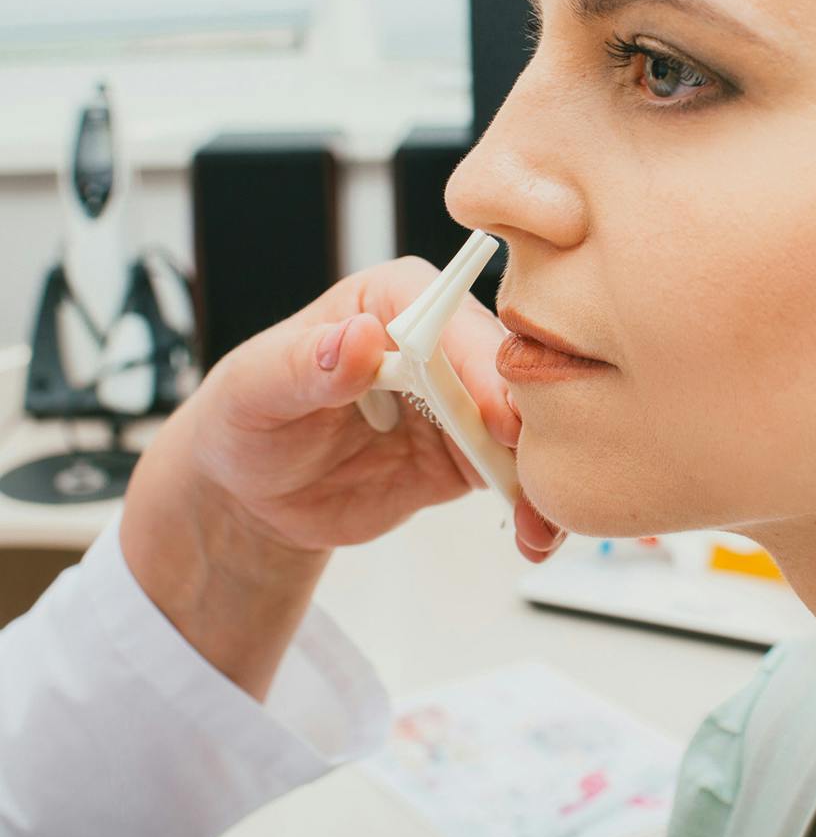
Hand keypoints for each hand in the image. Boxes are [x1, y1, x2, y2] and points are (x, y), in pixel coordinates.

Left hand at [121, 257, 560, 697]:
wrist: (255, 488)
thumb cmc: (250, 414)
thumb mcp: (256, 388)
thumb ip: (306, 364)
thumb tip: (356, 337)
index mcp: (397, 298)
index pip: (451, 320)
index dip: (479, 364)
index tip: (498, 416)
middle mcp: (443, 341)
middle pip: (506, 371)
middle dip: (529, 423)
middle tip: (545, 477)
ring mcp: (464, 400)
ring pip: (523, 426)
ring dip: (542, 474)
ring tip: (544, 526)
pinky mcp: (470, 455)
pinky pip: (513, 476)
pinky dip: (531, 506)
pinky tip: (536, 538)